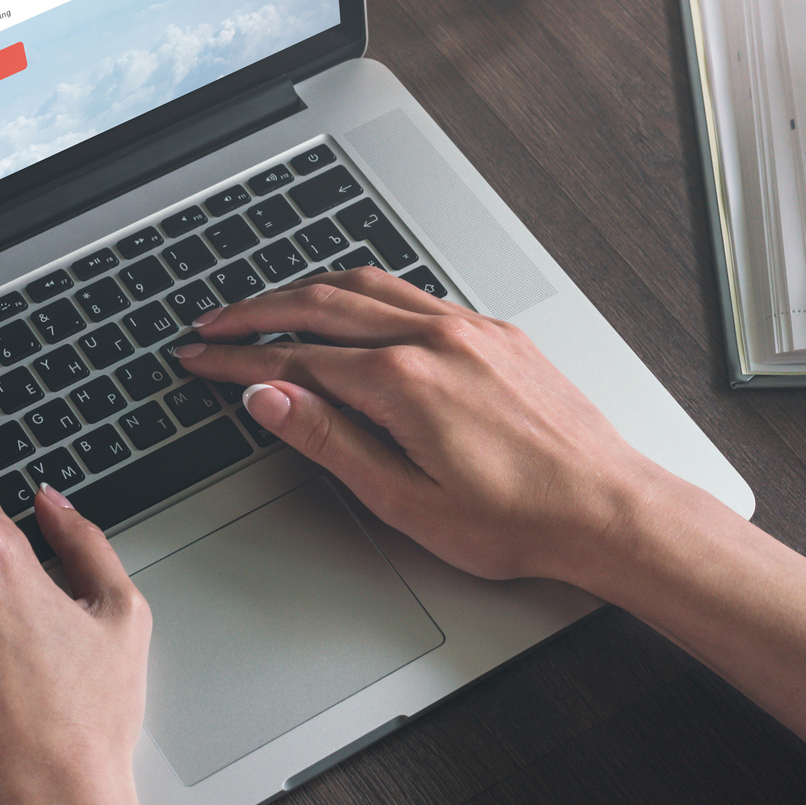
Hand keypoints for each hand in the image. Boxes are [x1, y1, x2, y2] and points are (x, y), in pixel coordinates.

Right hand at [175, 268, 682, 589]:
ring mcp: (468, 328)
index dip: (234, 361)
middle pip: (319, 305)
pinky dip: (362, 292)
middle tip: (211, 325)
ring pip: (366, 285)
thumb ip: (327, 439)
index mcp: (402, 380)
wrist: (607, 509)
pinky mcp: (494, 333)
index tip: (198, 359)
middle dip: (254, 313)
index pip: (293, 359)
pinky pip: (411, 293)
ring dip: (305, 290)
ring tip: (265, 307)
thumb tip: (268, 398)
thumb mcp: (401, 498)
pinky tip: (350, 308)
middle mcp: (434, 338)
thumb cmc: (516, 519)